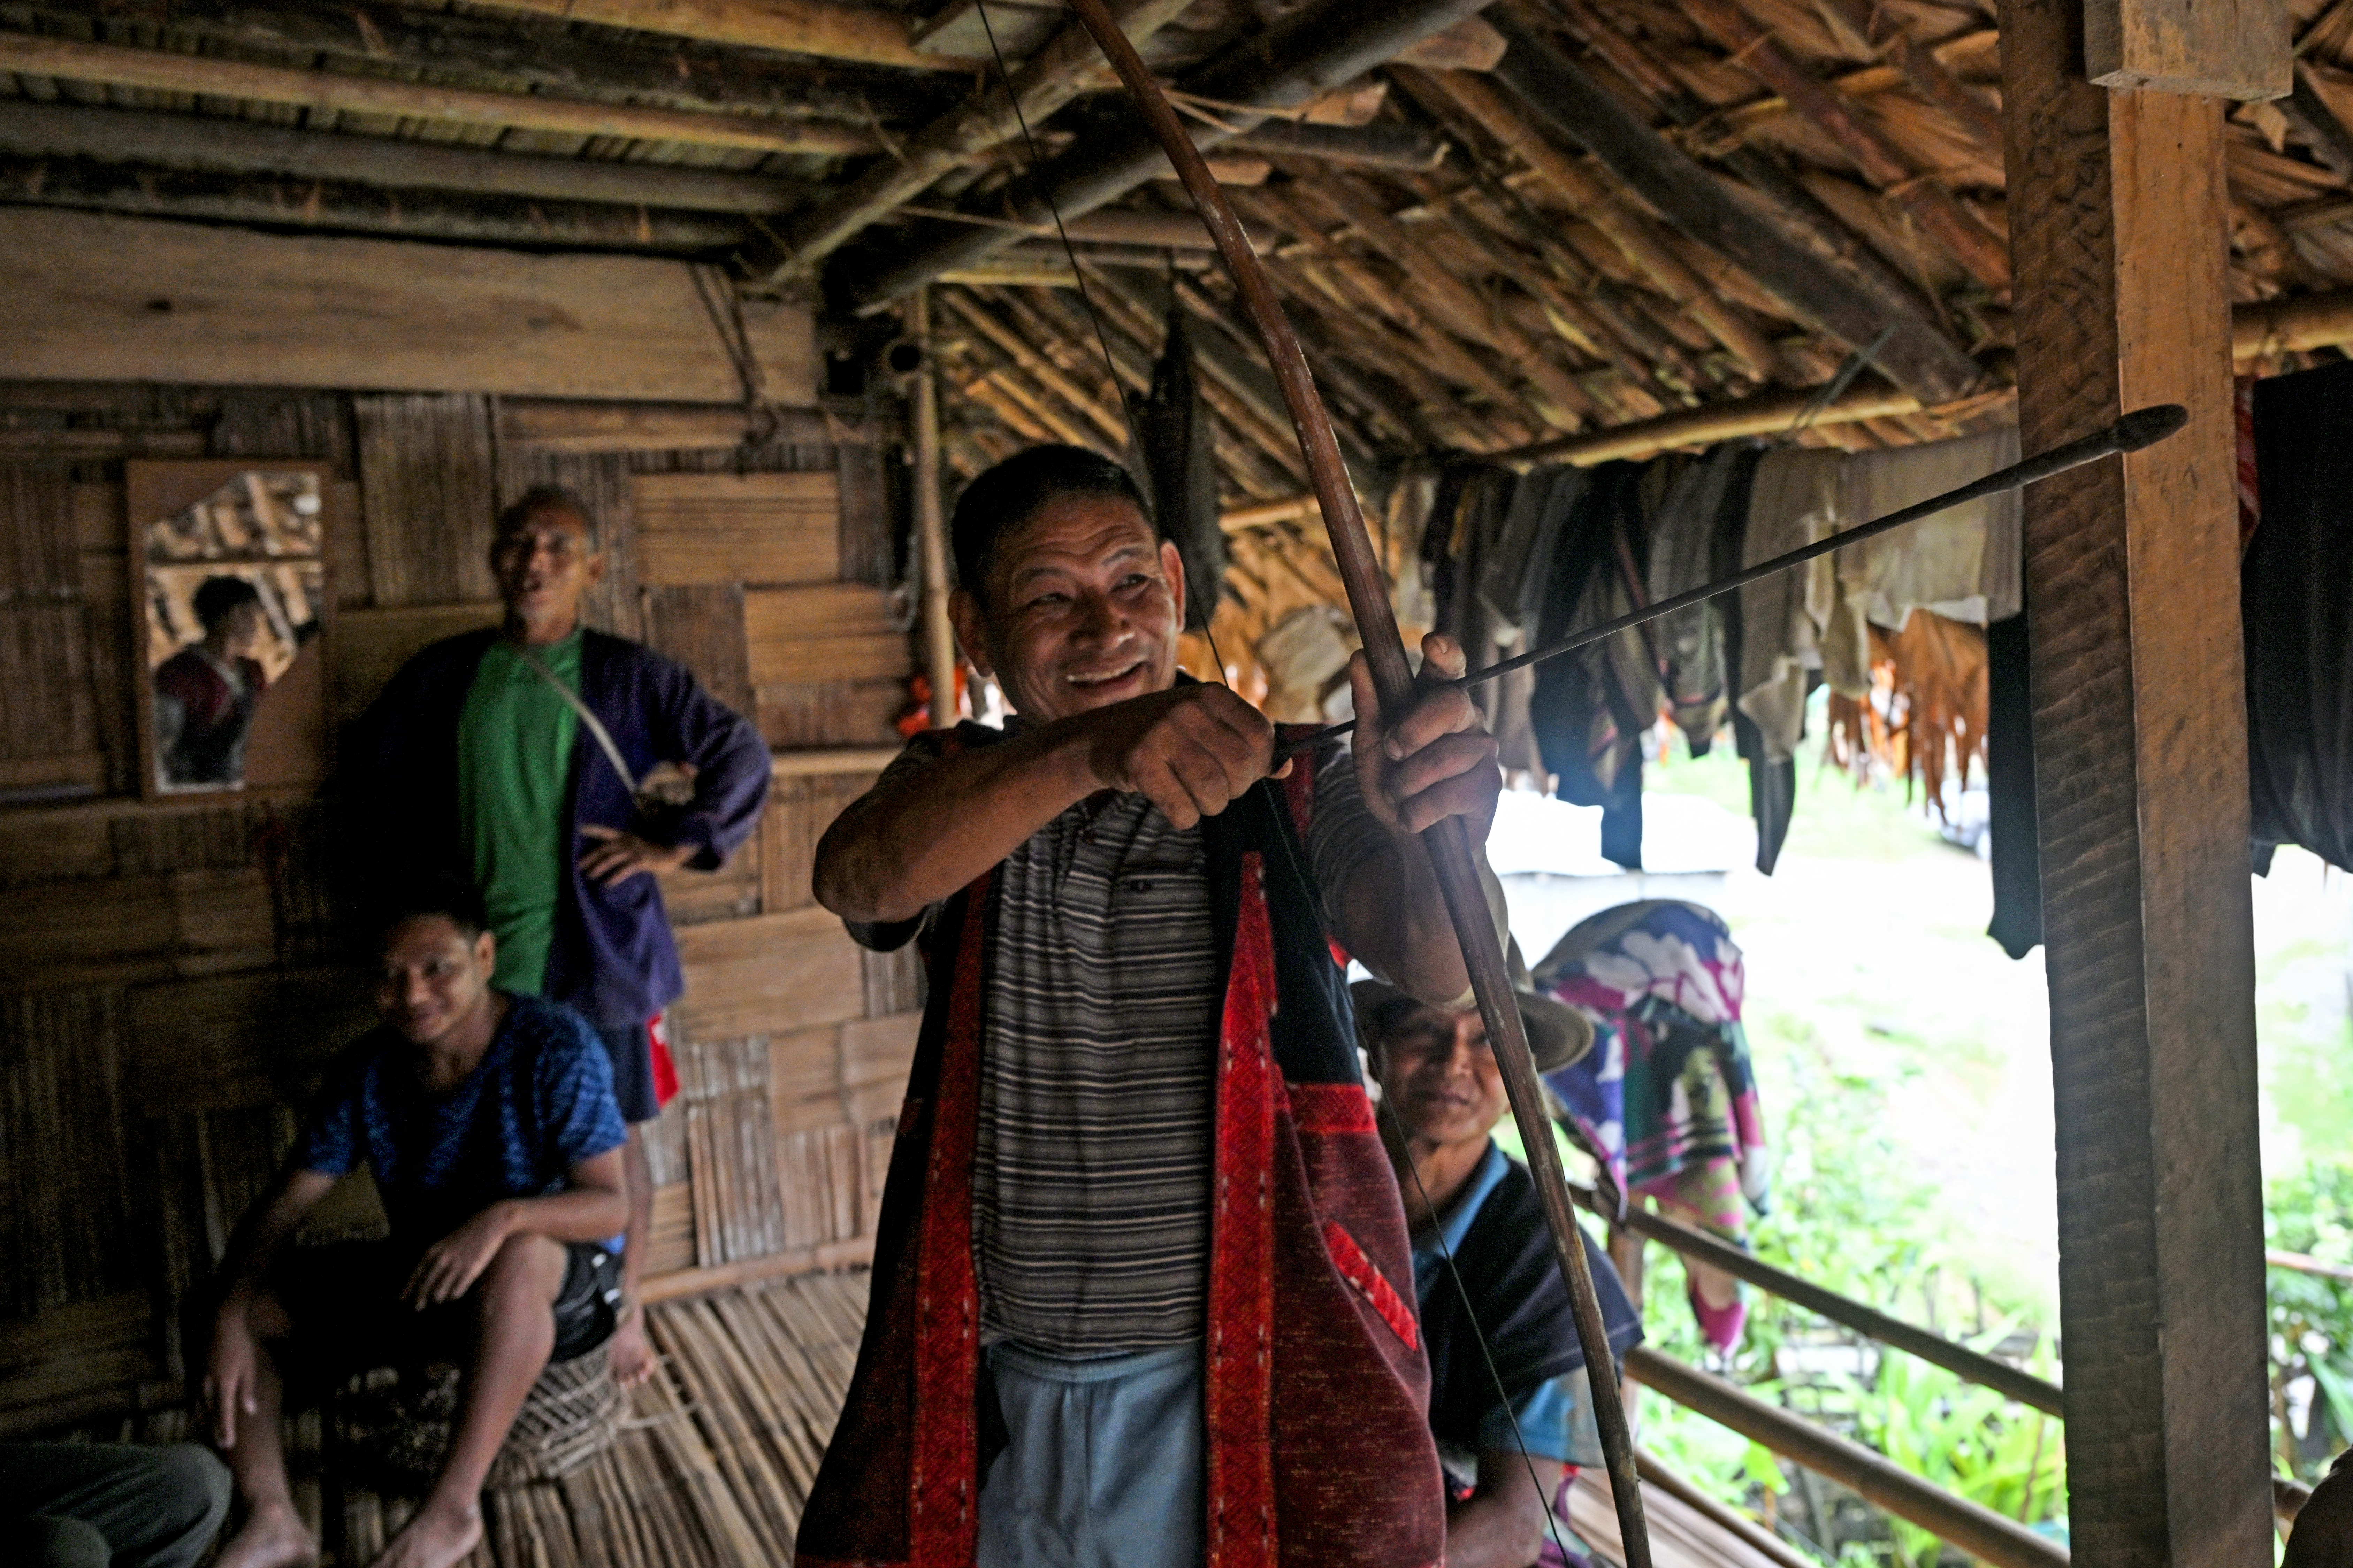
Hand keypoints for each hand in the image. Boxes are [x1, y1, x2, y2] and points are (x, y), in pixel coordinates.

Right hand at [204, 1308, 261, 1448]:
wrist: (221, 1324)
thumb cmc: (241, 1345)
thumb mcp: (250, 1367)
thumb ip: (247, 1390)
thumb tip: (250, 1412)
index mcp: (224, 1385)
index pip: (224, 1414)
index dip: (226, 1430)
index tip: (227, 1445)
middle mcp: (208, 1386)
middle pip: (210, 1414)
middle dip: (214, 1430)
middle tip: (219, 1445)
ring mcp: (198, 1379)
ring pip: (199, 1406)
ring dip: (204, 1421)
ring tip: (207, 1433)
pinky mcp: (193, 1373)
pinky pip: (192, 1395)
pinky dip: (195, 1407)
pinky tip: (196, 1413)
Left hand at [403, 1207, 512, 1308]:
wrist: (490, 1223)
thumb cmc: (467, 1234)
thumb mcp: (445, 1243)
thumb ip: (434, 1259)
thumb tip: (426, 1278)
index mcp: (433, 1252)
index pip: (415, 1275)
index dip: (408, 1289)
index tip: (401, 1300)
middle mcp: (441, 1259)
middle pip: (425, 1286)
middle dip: (420, 1299)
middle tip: (417, 1308)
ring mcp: (456, 1265)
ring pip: (439, 1292)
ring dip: (438, 1297)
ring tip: (440, 1299)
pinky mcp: (471, 1270)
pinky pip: (456, 1291)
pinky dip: (453, 1295)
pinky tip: (454, 1294)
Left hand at [579, 825, 694, 885]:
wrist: (676, 853)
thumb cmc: (656, 852)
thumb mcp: (640, 847)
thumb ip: (627, 850)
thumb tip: (612, 858)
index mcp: (627, 836)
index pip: (607, 831)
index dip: (594, 829)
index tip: (580, 828)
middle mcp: (629, 842)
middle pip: (605, 848)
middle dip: (590, 856)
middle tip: (578, 866)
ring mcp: (635, 851)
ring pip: (612, 858)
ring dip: (599, 867)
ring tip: (589, 876)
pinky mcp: (642, 862)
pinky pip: (624, 870)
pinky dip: (614, 877)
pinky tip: (606, 885)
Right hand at [1075, 683, 1288, 829]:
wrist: (1098, 738)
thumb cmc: (1162, 735)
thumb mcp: (1204, 724)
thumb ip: (1245, 742)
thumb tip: (1285, 768)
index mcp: (1210, 694)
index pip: (1261, 736)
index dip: (1259, 764)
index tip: (1241, 772)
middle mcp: (1187, 708)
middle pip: (1240, 769)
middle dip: (1233, 789)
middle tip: (1213, 787)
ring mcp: (1161, 734)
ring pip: (1214, 793)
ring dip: (1208, 805)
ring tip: (1191, 793)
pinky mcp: (1138, 763)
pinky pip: (1183, 810)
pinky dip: (1182, 816)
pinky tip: (1169, 800)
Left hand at [1346, 634, 1500, 840]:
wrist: (1410, 841)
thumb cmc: (1393, 786)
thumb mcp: (1369, 748)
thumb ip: (1368, 705)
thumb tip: (1360, 657)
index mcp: (1435, 701)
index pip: (1448, 668)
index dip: (1446, 653)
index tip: (1432, 643)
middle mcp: (1466, 719)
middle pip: (1451, 703)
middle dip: (1412, 730)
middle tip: (1391, 752)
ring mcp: (1482, 752)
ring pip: (1444, 756)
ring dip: (1406, 784)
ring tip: (1400, 796)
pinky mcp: (1489, 788)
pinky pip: (1449, 794)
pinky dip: (1418, 811)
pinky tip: (1415, 818)